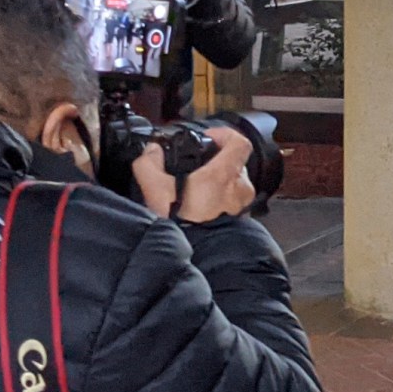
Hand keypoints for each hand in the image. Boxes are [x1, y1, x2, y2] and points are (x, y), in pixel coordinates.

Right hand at [132, 126, 255, 223]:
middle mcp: (239, 188)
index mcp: (223, 176)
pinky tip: (201, 206)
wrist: (199, 256)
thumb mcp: (155, 191)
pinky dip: (220, 198)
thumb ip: (149, 164)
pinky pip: (233, 200)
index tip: (209, 138)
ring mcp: (243, 205)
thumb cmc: (182, 226)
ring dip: (218, 181)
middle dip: (216, 161)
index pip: (239, 143)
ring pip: (234, 182)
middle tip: (196, 166)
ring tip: (195, 188)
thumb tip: (152, 152)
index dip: (224, 134)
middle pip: (234, 162)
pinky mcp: (241, 219)